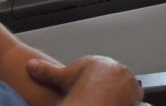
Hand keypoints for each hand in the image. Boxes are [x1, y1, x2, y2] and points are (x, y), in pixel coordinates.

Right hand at [26, 55, 140, 105]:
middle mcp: (117, 69)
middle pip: (112, 82)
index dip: (94, 87)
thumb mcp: (61, 78)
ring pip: (123, 91)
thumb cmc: (80, 86)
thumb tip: (30, 65)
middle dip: (107, 92)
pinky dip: (126, 104)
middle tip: (98, 104)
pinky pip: (131, 100)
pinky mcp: (135, 92)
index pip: (99, 74)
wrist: (97, 94)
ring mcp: (128, 80)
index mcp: (102, 63)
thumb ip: (48, 71)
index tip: (91, 96)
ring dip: (118, 98)